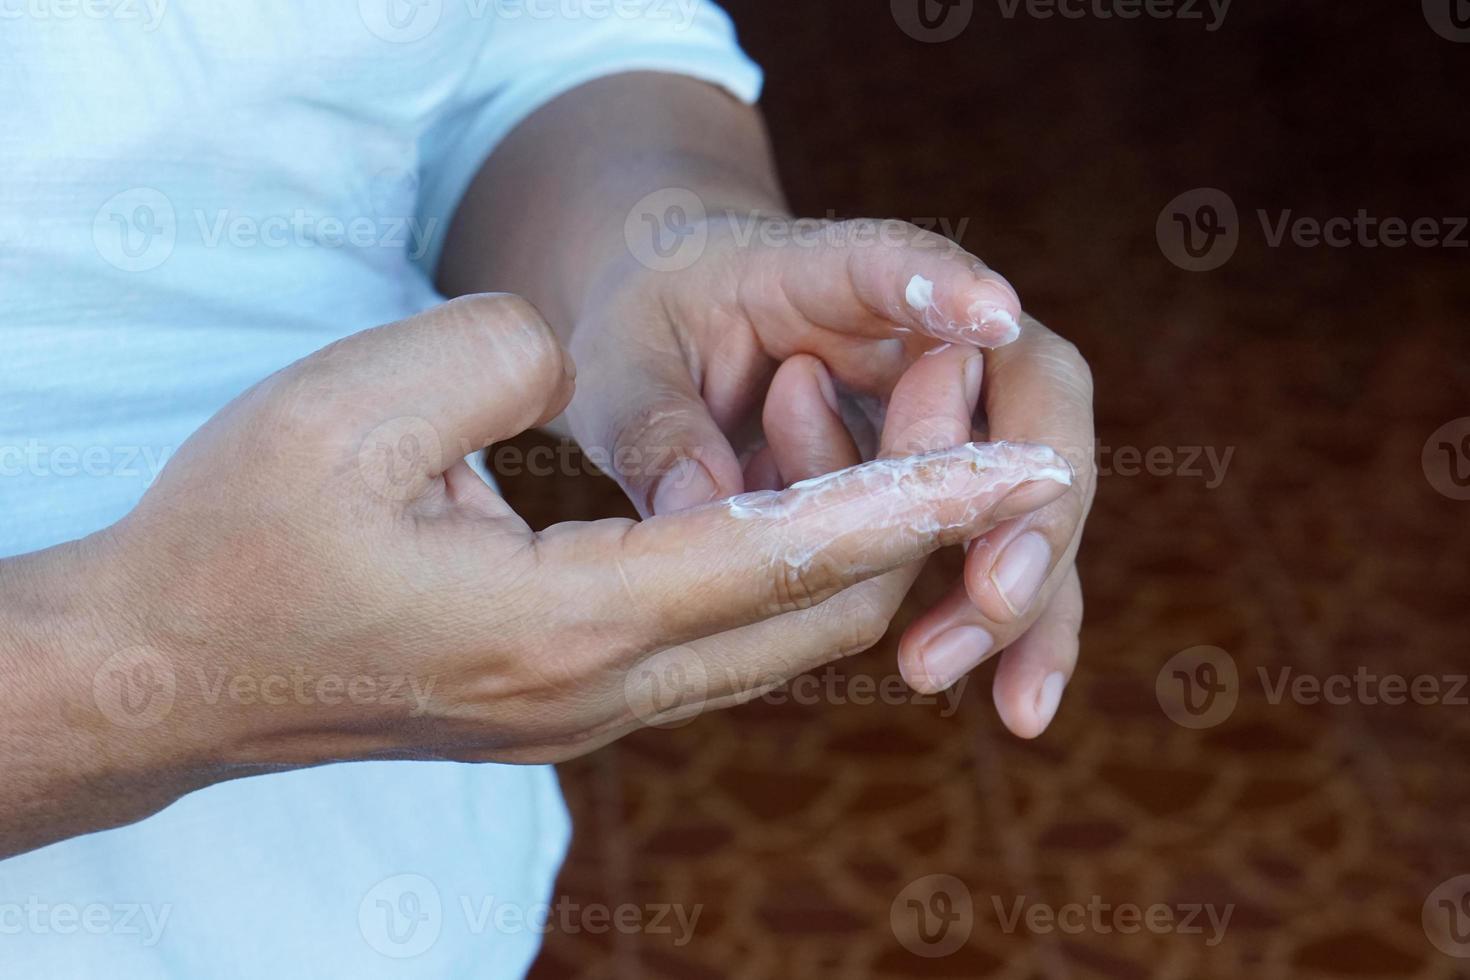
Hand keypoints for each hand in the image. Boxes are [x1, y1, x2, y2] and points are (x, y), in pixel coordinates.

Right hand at [35, 295, 1069, 852]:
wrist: (170, 672)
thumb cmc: (239, 534)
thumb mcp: (356, 403)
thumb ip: (504, 360)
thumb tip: (571, 368)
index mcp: (562, 623)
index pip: (790, 555)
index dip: (920, 500)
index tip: (1028, 465)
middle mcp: (598, 691)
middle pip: (819, 618)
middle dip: (912, 526)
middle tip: (959, 422)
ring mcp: (585, 713)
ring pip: (777, 642)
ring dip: (847, 550)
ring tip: (875, 440)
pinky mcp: (566, 705)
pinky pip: (720, 647)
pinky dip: (777, 575)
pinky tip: (779, 499)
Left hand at [567, 217, 1095, 735]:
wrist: (675, 331)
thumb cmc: (651, 327)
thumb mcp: (620, 362)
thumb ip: (654, 425)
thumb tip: (703, 511)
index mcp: (823, 273)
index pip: (894, 263)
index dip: (946, 288)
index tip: (993, 318)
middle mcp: (916, 335)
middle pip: (1027, 387)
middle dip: (1026, 493)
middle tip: (990, 588)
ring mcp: (946, 414)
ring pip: (1034, 486)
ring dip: (1021, 588)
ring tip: (939, 666)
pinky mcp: (944, 489)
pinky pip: (998, 556)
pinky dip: (1013, 630)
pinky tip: (1018, 708)